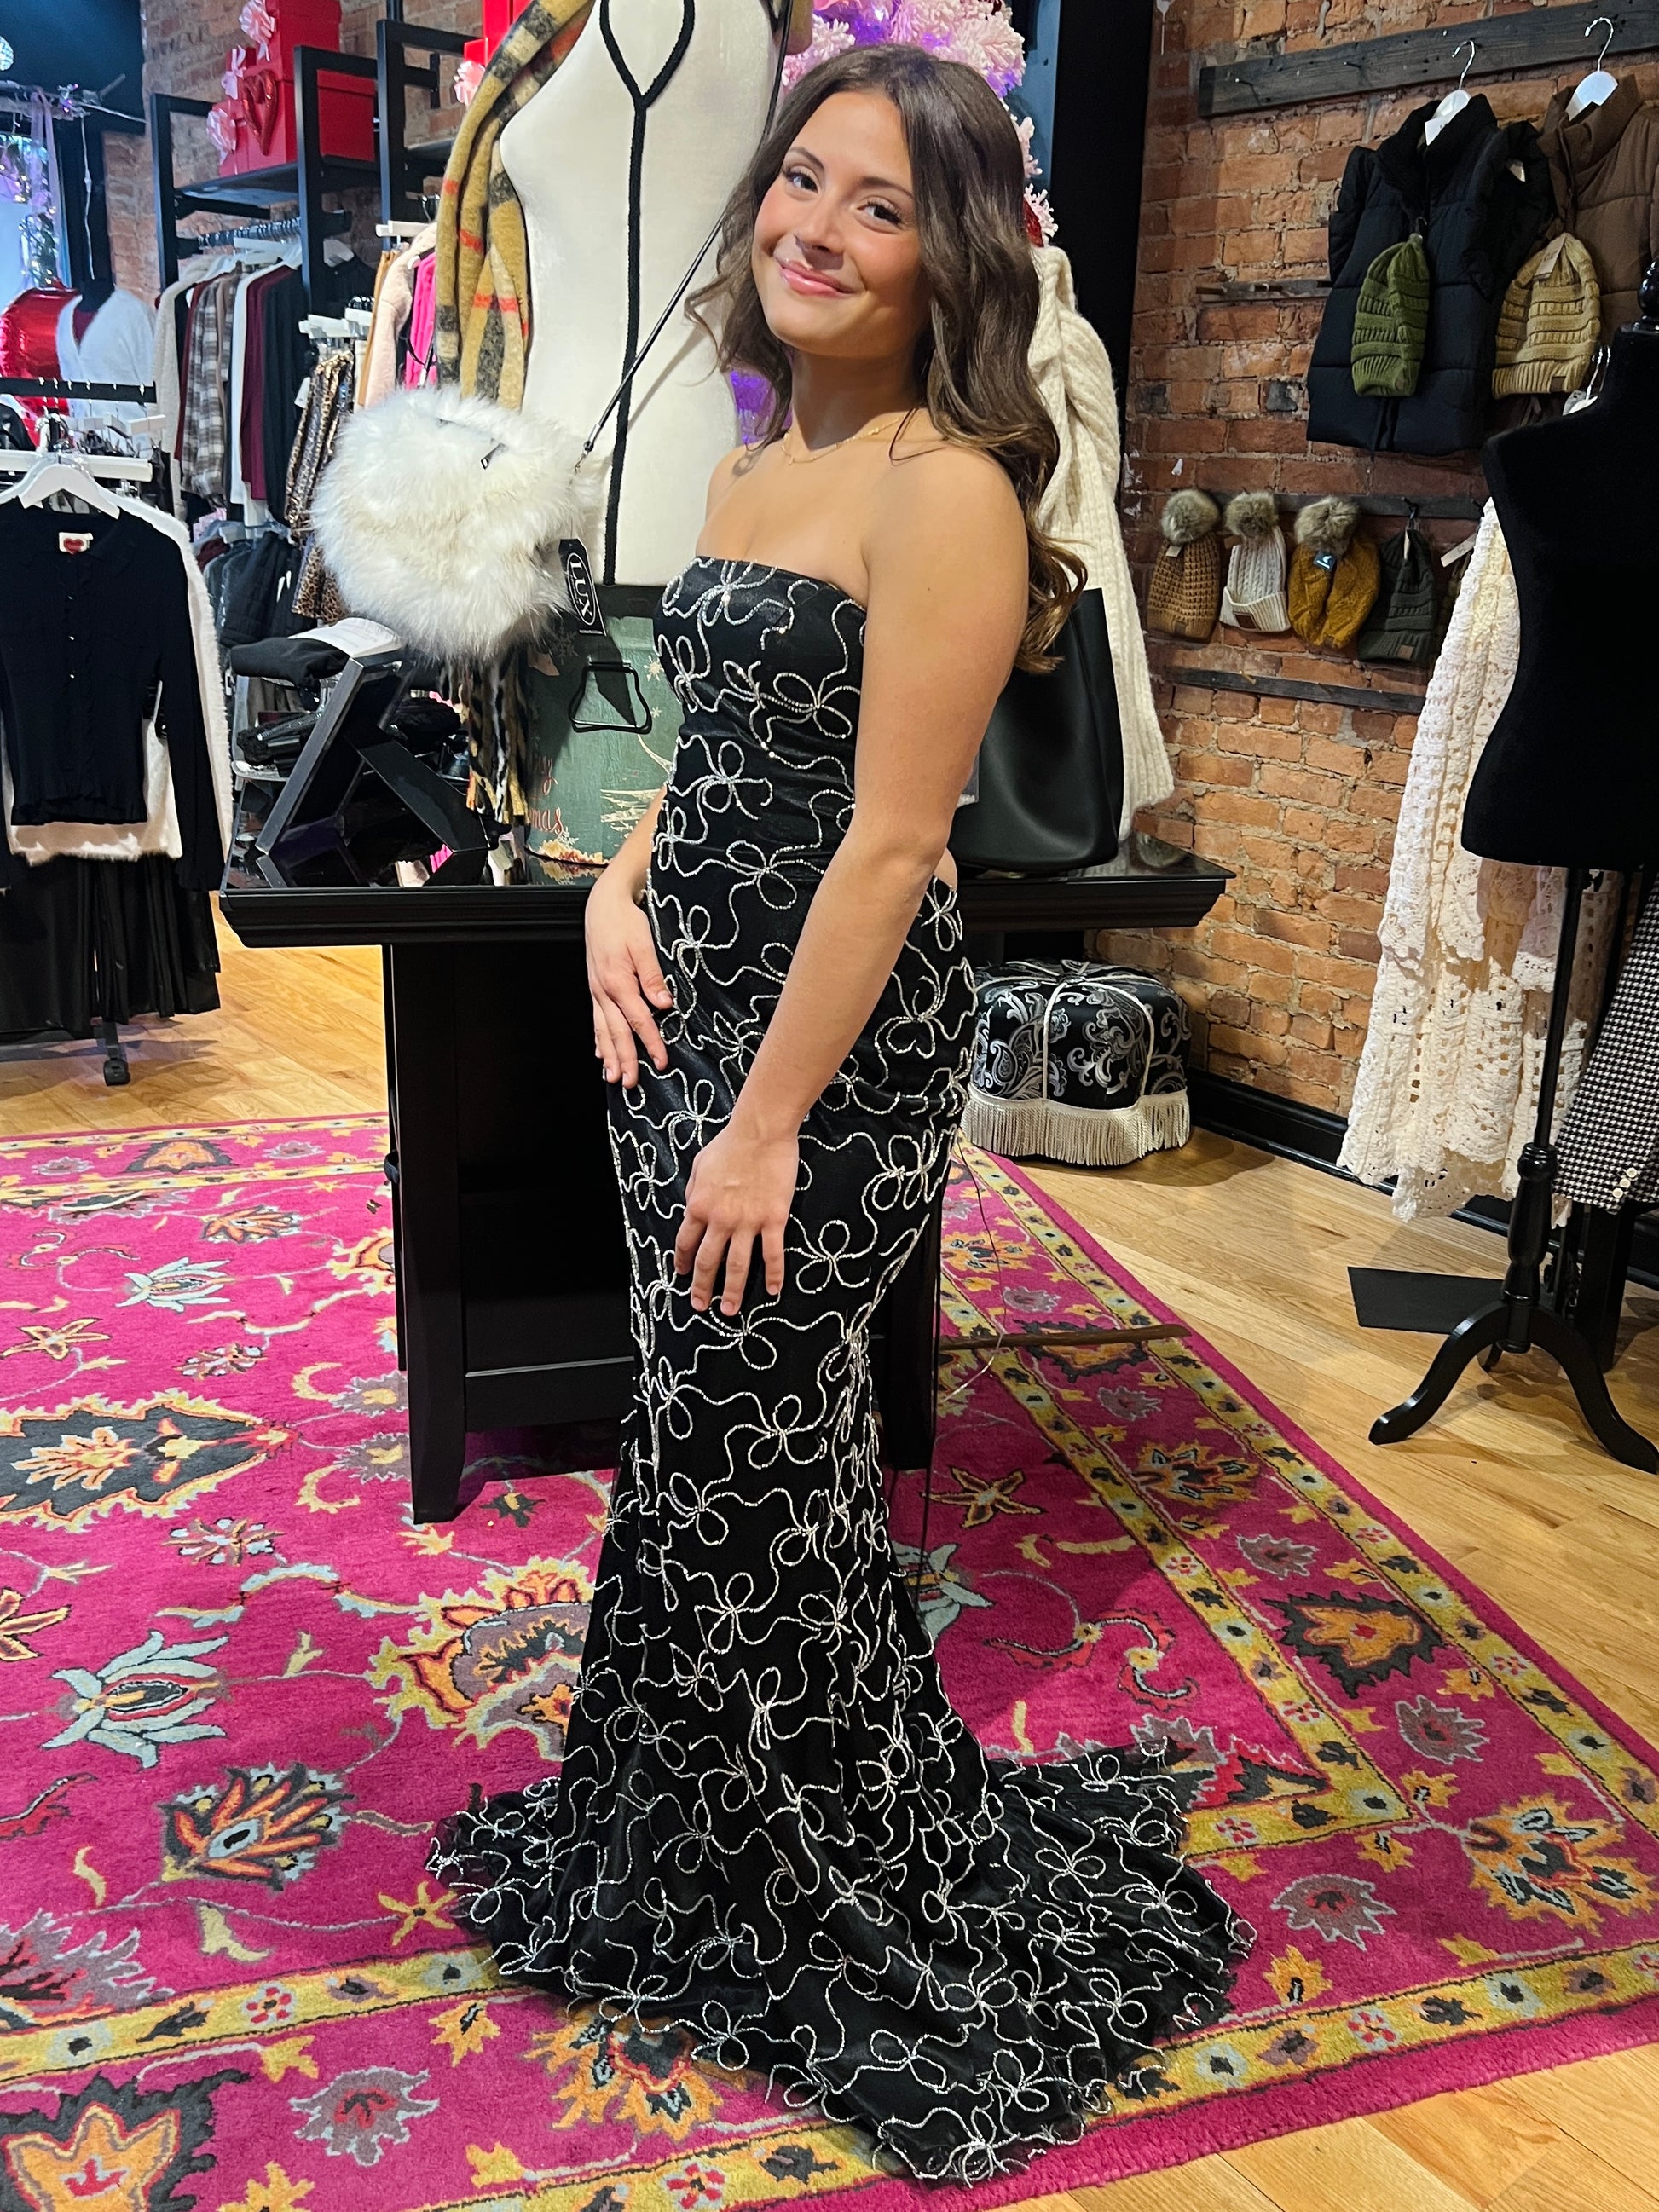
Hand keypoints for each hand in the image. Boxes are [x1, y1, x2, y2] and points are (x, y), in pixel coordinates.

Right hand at [585, 863, 671, 1086]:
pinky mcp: (595, 987)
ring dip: (608, 1055)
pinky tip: (599, 1053)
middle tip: (631, 1084)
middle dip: (625, 1059)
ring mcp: (597, 991)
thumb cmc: (625, 922)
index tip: (661, 1061)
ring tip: (613, 1078)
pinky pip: (595, 1019)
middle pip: (617, 1032)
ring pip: (602, 1030)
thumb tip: (664, 1004)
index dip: (651, 1042)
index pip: (638, 1020)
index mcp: (619, 982)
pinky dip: (598, 1039)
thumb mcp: (644, 944)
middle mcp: (604, 991)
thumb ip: (653, 976)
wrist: (602, 905)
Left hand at [674, 1118, 799, 1314]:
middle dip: (703, 1287)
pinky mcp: (773, 1219)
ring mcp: (748, 1222)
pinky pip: (772, 1254)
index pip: (686, 1242)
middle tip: (701, 1305)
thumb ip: (694, 1190)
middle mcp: (720, 1219)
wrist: (760, 1131)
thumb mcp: (699, 1165)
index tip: (684, 1274)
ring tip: (730, 1310)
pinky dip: (774, 1275)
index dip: (683, 1262)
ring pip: (738, 1265)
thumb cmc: (730, 1142)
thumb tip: (693, 1205)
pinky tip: (774, 1290)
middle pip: (708, 1262)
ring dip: (733, 1291)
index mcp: (699, 1205)